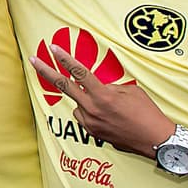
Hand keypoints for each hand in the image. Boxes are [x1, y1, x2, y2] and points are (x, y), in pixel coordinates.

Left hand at [30, 45, 173, 156]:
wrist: (155, 140)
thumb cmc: (147, 113)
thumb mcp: (131, 91)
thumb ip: (110, 86)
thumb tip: (98, 87)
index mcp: (103, 95)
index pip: (79, 72)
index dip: (64, 58)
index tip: (52, 48)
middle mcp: (92, 108)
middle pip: (63, 86)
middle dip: (45, 71)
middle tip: (33, 60)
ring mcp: (90, 122)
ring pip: (78, 104)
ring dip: (87, 100)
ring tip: (112, 108)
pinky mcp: (92, 133)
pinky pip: (85, 116)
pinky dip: (92, 112)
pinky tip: (110, 117)